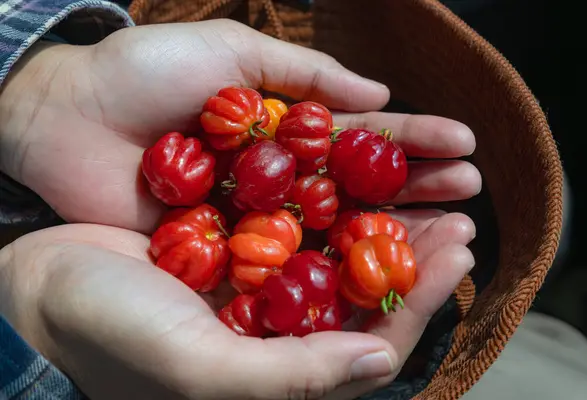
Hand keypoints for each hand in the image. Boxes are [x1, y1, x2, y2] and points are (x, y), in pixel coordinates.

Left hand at [0, 19, 479, 233]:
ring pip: (333, 232)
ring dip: (388, 235)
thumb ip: (306, 74)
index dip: (414, 143)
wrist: (60, 118)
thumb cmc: (141, 73)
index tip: (464, 146)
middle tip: (471, 199)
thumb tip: (379, 92)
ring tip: (446, 237)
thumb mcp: (231, 52)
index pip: (363, 139)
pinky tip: (373, 277)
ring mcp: (254, 220)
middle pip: (360, 190)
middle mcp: (279, 179)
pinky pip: (282, 265)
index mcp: (284, 130)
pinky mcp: (223, 255)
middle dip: (417, 193)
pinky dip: (325, 272)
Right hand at [0, 210, 473, 399]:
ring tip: (425, 190)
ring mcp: (257, 286)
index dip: (420, 298)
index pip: (371, 339)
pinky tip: (357, 175)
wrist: (42, 289)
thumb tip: (382, 362)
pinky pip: (297, 223)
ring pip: (339, 253)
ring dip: (382, 221)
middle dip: (415, 255)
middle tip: (459, 216)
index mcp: (279, 368)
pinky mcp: (235, 246)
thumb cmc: (112, 334)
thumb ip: (293, 376)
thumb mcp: (202, 368)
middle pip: (365, 292)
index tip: (458, 254)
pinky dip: (331, 200)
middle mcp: (277, 330)